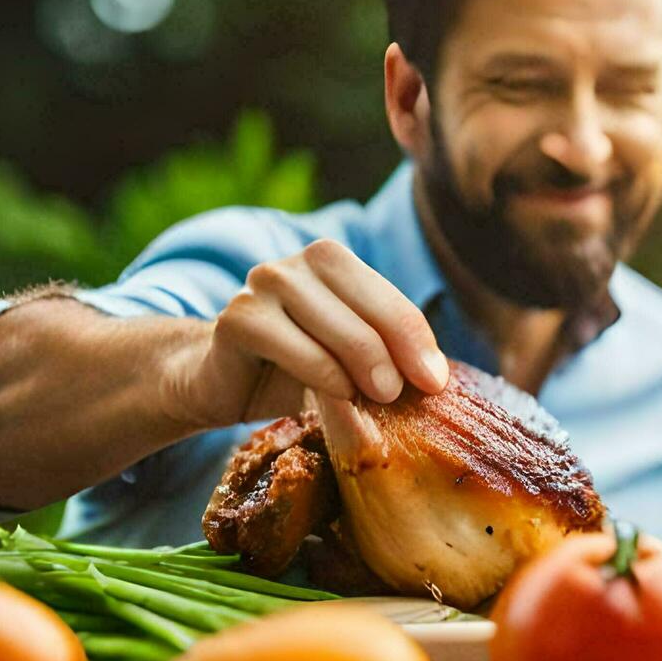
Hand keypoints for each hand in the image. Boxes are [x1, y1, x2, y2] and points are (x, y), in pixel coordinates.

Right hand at [171, 239, 448, 427]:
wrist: (223, 382)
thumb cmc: (296, 369)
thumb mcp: (349, 357)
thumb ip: (387, 352)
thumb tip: (438, 376)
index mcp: (332, 261)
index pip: (391, 300)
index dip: (418, 342)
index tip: (436, 383)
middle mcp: (297, 264)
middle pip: (367, 308)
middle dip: (396, 355)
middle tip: (406, 394)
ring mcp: (263, 284)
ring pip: (334, 327)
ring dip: (363, 367)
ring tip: (377, 398)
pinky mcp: (237, 317)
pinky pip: (293, 347)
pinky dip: (323, 374)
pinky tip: (336, 394)